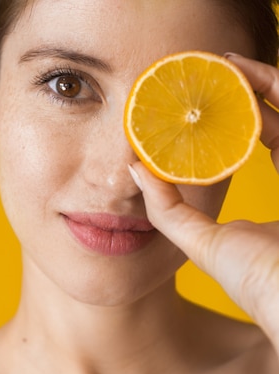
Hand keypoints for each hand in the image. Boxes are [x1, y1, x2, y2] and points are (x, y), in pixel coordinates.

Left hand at [128, 53, 278, 343]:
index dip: (244, 114)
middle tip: (218, 70)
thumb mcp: (204, 243)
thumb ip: (170, 211)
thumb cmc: (259, 282)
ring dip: (267, 81)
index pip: (269, 138)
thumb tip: (134, 169)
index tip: (207, 96)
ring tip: (228, 65)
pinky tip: (252, 74)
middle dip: (254, 89)